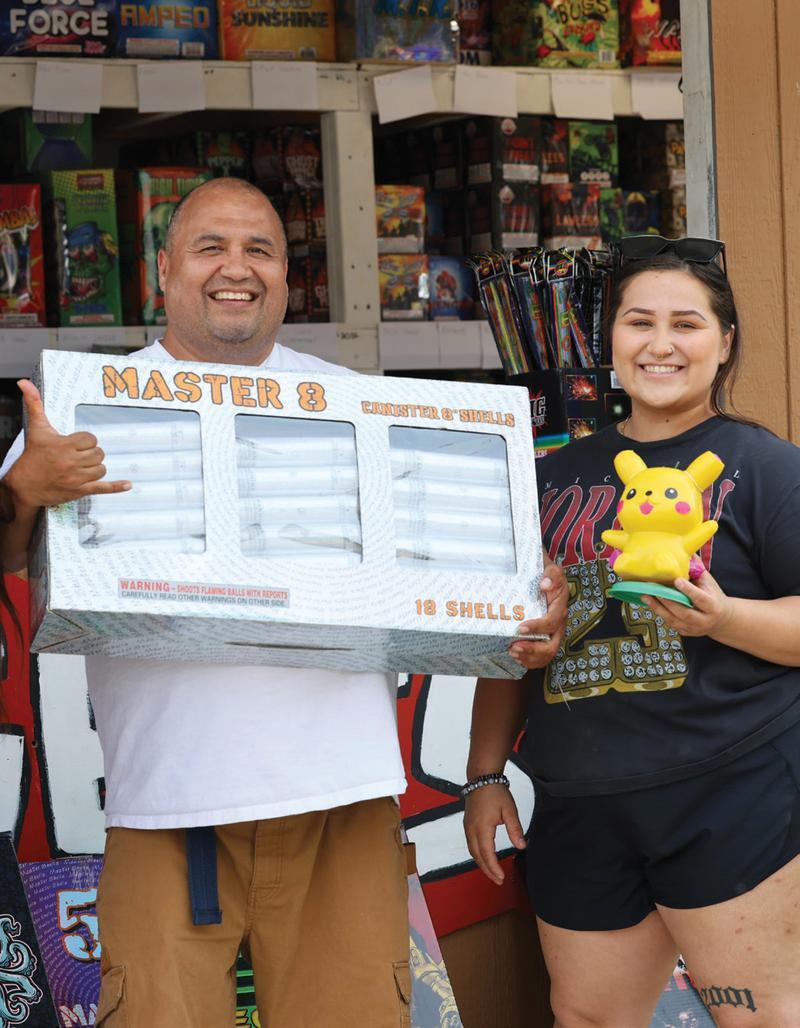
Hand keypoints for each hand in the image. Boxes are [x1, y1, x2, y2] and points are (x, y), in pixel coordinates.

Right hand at [5, 380, 131, 509]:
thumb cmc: (32, 457)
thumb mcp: (36, 429)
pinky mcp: (79, 491)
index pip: (91, 439)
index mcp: (64, 445)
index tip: (77, 444)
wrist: (24, 485)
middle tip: (78, 455)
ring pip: (101, 469)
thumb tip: (24, 383)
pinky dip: (116, 487)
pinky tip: (127, 484)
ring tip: (82, 466)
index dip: (86, 441)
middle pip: (98, 454)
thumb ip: (34, 404)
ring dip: (95, 467)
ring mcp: (76, 478)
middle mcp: (71, 462)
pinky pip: (103, 488)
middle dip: (91, 453)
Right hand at [464, 783, 524, 884]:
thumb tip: (521, 846)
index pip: (486, 853)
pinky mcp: (467, 824)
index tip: (501, 877)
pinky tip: (484, 857)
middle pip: (477, 856)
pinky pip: (470, 844)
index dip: (493, 868)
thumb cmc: (496, 793)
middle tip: (498, 880)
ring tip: (492, 872)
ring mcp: (467, 826)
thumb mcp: (509, 810)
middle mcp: (471, 829)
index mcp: (482, 827)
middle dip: (487, 870)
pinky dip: (477, 854)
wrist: (482, 778)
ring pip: (472, 851)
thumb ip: (515, 829)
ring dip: (481, 863)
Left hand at [510, 562, 567, 667]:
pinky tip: (517, 656)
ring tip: (513, 652)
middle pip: (552, 645)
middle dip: (533, 649)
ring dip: (529, 657)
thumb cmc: (545, 574)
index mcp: (560, 607)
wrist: (545, 577)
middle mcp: (558, 623)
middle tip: (515, 647)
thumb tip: (545, 584)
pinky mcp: (545, 637)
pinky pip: (541, 656)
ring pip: (546, 654)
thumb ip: (551, 574)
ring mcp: (552, 633)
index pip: (552, 622)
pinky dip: (529, 660)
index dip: (537, 628)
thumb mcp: (550, 568)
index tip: (521, 628)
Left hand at [641, 570, 734, 637]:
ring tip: (646, 596)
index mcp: (713, 606)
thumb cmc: (713, 596)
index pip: (700, 599)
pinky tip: (650, 604)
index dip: (688, 590)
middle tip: (654, 589)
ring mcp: (694, 628)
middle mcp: (704, 620)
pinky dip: (660, 613)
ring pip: (674, 620)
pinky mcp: (685, 632)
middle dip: (668, 601)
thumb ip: (698, 570)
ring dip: (658, 608)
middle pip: (684, 612)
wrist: (721, 619)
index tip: (676, 580)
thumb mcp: (709, 583)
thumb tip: (687, 552)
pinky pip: (670, 623)